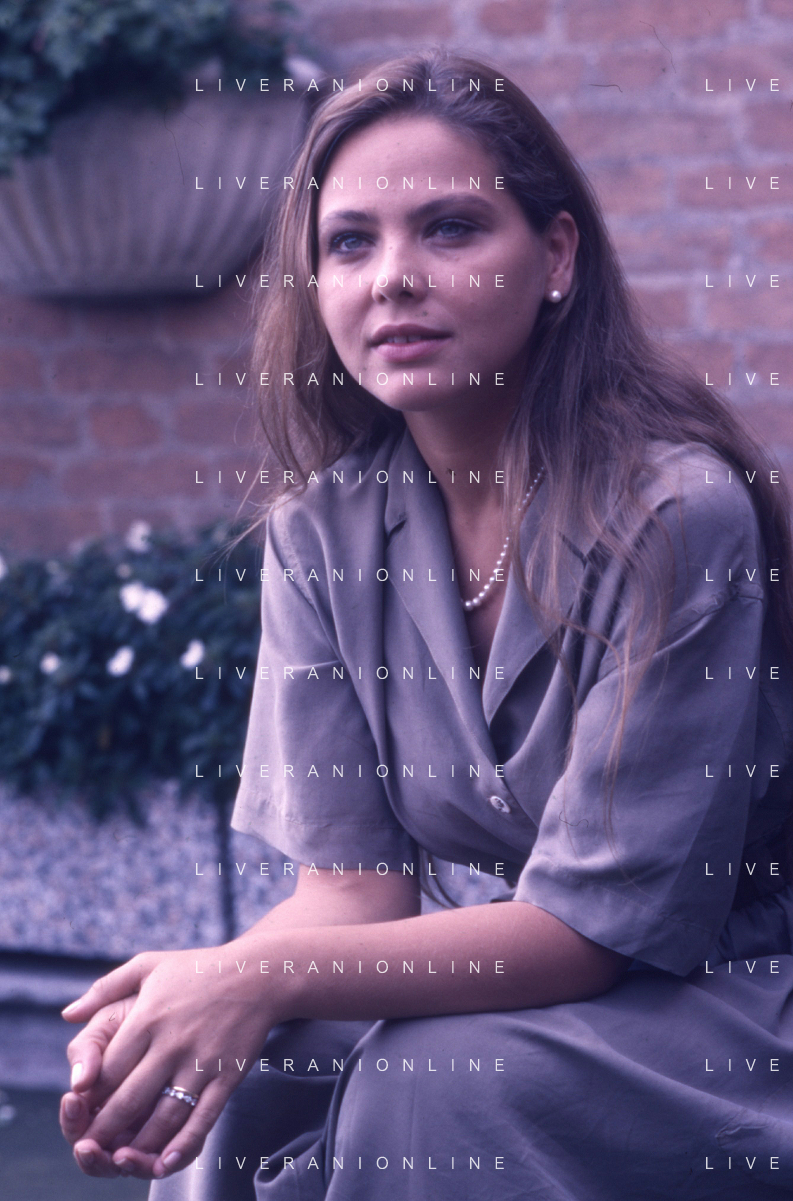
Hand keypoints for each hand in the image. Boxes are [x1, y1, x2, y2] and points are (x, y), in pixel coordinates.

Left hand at [59, 944, 277, 1179]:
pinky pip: (203, 1117)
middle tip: (89, 1149)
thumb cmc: (199, 968)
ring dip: (140, 1144)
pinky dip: (183, 1144)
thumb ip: (104, 988)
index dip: (90, 1098)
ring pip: (164, 1115)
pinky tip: (164, 1163)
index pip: (108, 1069)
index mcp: (147, 1017)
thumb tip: (67, 1014)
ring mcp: (201, 1061)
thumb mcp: (148, 965)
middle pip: (130, 1098)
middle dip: (105, 1130)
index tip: (78, 1114)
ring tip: (122, 1161)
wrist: (258, 972)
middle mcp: (171, 1042)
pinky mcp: (227, 1075)